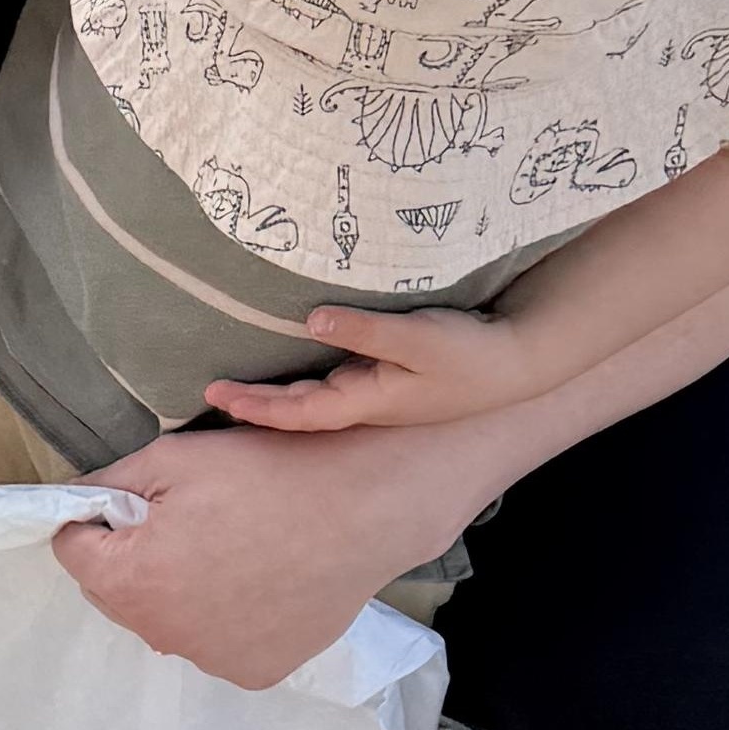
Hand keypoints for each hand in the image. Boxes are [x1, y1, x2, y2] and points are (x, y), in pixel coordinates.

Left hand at [54, 422, 455, 689]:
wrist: (364, 508)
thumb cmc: (266, 475)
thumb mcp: (171, 459)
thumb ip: (106, 484)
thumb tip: (71, 503)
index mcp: (130, 582)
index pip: (73, 552)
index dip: (97, 517)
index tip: (133, 501)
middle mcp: (162, 636)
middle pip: (114, 595)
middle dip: (132, 559)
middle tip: (186, 520)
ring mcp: (210, 660)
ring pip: (166, 623)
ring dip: (177, 593)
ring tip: (228, 549)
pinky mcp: (254, 671)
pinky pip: (215, 644)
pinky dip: (223, 618)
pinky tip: (257, 582)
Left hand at [199, 301, 542, 432]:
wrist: (517, 361)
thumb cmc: (469, 353)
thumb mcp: (417, 337)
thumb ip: (364, 330)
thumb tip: (310, 319)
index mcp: (366, 399)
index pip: (298, 410)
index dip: (256, 405)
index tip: (217, 396)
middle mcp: (365, 399)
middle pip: (298, 405)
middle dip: (255, 401)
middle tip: (211, 390)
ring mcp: (377, 387)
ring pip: (315, 391)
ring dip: (277, 391)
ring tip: (236, 381)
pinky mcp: (388, 370)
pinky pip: (335, 374)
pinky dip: (306, 374)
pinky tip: (293, 357)